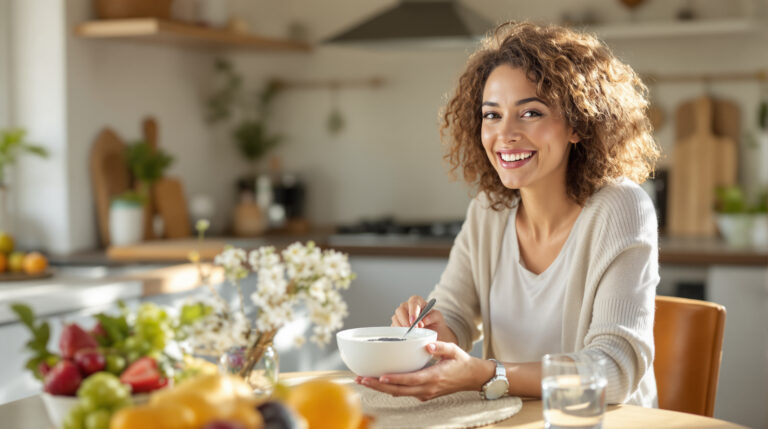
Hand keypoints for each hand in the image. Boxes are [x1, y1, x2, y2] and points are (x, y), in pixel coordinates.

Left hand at [355, 341, 493, 400]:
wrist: (474, 378)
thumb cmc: (463, 362)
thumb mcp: (454, 350)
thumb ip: (441, 347)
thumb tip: (428, 345)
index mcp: (434, 377)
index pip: (410, 380)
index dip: (394, 379)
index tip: (380, 375)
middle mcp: (427, 388)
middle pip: (398, 390)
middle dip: (378, 385)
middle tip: (361, 379)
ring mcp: (425, 393)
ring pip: (399, 393)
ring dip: (381, 387)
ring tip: (364, 380)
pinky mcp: (424, 393)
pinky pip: (404, 392)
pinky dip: (390, 388)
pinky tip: (379, 381)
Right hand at [391, 296, 455, 343]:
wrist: (434, 332)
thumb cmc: (435, 322)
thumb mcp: (438, 318)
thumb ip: (433, 316)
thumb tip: (423, 321)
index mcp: (418, 302)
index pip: (413, 301)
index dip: (412, 311)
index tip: (414, 321)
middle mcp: (407, 307)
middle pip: (401, 310)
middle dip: (406, 320)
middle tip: (413, 330)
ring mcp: (401, 316)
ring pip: (395, 318)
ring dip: (401, 327)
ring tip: (410, 334)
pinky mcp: (397, 325)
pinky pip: (393, 327)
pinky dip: (398, 332)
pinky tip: (405, 336)